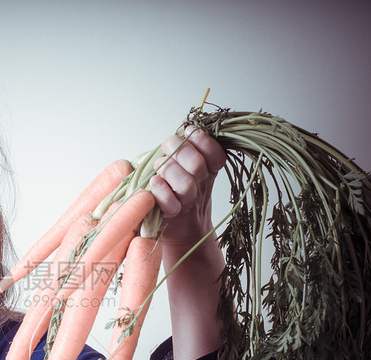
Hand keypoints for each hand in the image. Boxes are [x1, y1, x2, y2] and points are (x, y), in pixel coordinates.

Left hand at [149, 126, 226, 250]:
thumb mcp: (186, 164)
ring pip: (185, 184)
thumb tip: (186, 121)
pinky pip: (169, 204)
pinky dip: (160, 191)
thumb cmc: (179, 189)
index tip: (189, 131)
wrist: (181, 226)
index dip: (203, 140)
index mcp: (208, 170)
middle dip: (180, 151)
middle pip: (197, 166)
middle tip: (169, 146)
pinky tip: (154, 183)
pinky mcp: (172, 216)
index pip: (216, 154)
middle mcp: (201, 185)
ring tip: (159, 167)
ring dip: (169, 170)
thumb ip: (187, 144)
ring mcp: (188, 202)